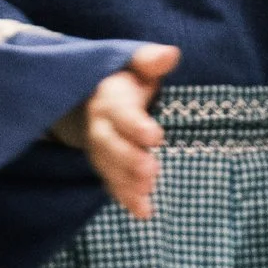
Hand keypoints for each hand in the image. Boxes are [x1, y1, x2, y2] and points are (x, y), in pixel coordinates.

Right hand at [81, 44, 176, 219]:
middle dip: (129, 160)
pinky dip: (126, 198)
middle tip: (151, 173)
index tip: (155, 137)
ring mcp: (101, 149)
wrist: (97, 96)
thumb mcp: (137, 64)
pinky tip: (144, 212)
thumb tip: (170, 54)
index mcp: (110, 99)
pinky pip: (112, 183)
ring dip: (126, 184)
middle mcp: (101, 126)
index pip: (121, 113)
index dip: (135, 125)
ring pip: (109, 169)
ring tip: (147, 196)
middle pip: (110, 146)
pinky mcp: (106, 166)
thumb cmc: (130, 79)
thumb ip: (150, 60)